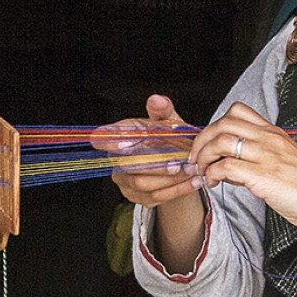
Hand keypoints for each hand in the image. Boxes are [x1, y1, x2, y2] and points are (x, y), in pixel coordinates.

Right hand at [94, 95, 206, 271]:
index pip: (104, 136)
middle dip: (156, 166)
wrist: (178, 163)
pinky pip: (154, 197)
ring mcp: (124, 180)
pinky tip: (193, 182)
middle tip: (179, 164)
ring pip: (143, 184)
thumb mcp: (169, 122)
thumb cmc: (168, 139)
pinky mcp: (136, 197)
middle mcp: (116, 159)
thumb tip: (156, 100)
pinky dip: (177, 191)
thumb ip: (163, 111)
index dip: (109, 140)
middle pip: (128, 165)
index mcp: (120, 135)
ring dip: (170, 180)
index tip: (125, 143)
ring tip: (192, 172)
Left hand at [190, 104, 296, 273]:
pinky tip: (215, 184)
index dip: (214, 126)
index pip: (237, 112)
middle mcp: (270, 139)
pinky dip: (213, 174)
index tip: (208, 146)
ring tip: (203, 173)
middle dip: (201, 140)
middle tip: (196, 160)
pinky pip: (227, 166)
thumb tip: (228, 169)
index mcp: (275, 134)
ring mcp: (268, 156)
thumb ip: (256, 162)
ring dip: (204, 157)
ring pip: (221, 140)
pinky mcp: (265, 176)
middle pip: (223, 122)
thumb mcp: (284, 166)